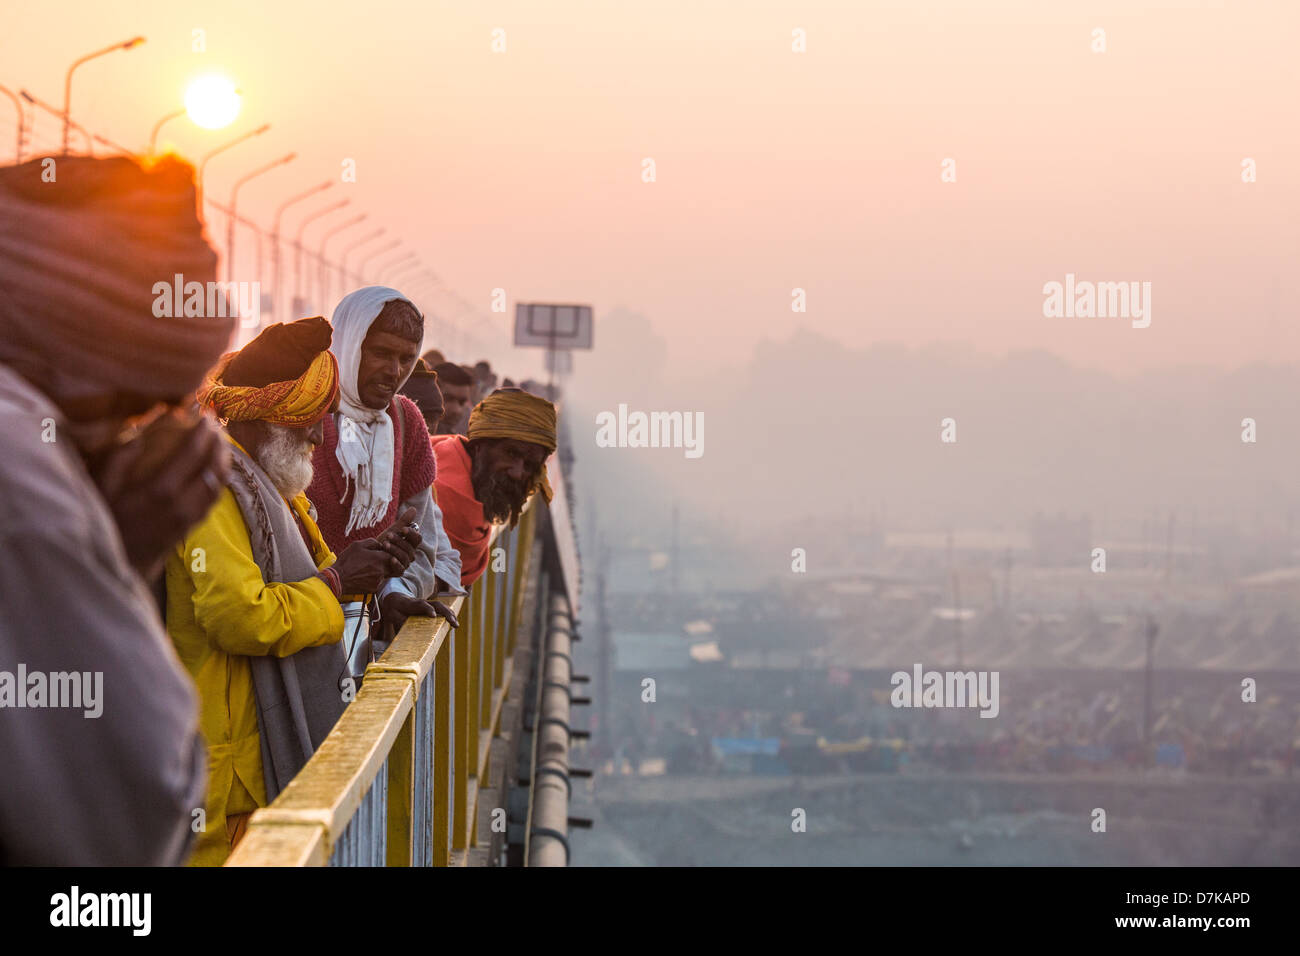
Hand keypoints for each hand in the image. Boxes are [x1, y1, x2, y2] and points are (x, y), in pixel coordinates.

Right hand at [94, 410, 229, 580]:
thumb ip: (119, 458)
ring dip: (224, 459)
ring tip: (222, 442)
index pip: (192, 453)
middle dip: (219, 442)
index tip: (206, 415)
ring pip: (219, 483)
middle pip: (213, 466)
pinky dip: (220, 478)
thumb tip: (140, 433)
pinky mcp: (194, 525)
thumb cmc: (104, 522)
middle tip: (219, 424)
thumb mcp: (102, 488)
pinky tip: (217, 468)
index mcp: (160, 490)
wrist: (118, 565)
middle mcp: (182, 503)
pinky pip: (214, 497)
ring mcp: (191, 516)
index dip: (203, 431)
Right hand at [331, 539, 391, 593]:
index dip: (390, 552)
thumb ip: (372, 542)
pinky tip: (365, 574)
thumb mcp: (357, 545)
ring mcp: (379, 580)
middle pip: (394, 566)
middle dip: (389, 562)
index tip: (383, 551)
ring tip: (369, 567)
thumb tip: (381, 545)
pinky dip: (375, 578)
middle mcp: (382, 570)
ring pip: (387, 574)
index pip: (394, 554)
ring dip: (382, 570)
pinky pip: (380, 582)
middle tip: (379, 560)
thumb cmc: (346, 561)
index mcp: (379, 559)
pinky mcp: (374, 588)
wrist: (337, 579)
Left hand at [375, 506, 421, 575]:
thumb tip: (414, 509)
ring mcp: (405, 563)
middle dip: (399, 541)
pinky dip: (396, 564)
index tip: (403, 529)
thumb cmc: (382, 543)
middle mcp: (410, 554)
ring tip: (384, 544)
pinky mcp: (397, 572)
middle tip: (388, 536)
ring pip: (406, 557)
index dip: (412, 534)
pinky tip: (390, 559)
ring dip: (395, 550)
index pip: (417, 539)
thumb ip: (403, 522)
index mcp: (410, 544)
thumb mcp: (392, 531)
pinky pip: (401, 570)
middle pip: (410, 548)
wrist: (369, 557)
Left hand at [378, 592, 458, 641]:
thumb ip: (400, 623)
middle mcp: (422, 603)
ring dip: (450, 614)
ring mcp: (428, 604)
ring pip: (441, 606)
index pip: (421, 604)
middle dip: (445, 613)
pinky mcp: (431, 608)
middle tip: (452, 622)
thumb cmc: (395, 610)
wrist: (395, 600)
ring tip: (456, 625)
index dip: (427, 609)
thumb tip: (406, 634)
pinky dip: (449, 615)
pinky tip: (454, 623)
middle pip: (436, 604)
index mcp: (411, 604)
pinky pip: (442, 609)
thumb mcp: (393, 616)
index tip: (433, 616)